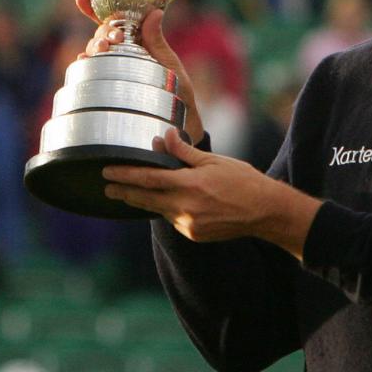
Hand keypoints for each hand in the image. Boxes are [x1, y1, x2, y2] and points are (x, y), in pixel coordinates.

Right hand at [75, 0, 204, 143]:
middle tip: (113, 37)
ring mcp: (113, 68)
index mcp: (137, 41)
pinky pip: (89, 72)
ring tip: (102, 48)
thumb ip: (157, 40)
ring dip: (94, 44)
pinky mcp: (108, 85)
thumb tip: (155, 11)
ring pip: (94, 49)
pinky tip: (84, 61)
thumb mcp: (169, 63)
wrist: (179, 122)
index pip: (114, 20)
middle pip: (102, 33)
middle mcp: (121, 52)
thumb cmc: (178, 91)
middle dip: (102, 30)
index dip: (94, 8)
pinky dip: (84, 64)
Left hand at [103, 128, 321, 259]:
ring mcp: (188, 224)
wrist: (264, 212)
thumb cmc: (242, 181)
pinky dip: (168, 209)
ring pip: (159, 210)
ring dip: (145, 200)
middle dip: (124, 192)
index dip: (125, 175)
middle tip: (106, 187)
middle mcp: (184, 207)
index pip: (148, 179)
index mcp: (188, 185)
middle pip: (145, 199)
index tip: (106, 172)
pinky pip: (174, 219)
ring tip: (130, 192)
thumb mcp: (213, 161)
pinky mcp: (193, 235)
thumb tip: (164, 137)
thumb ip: (185, 152)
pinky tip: (169, 202)